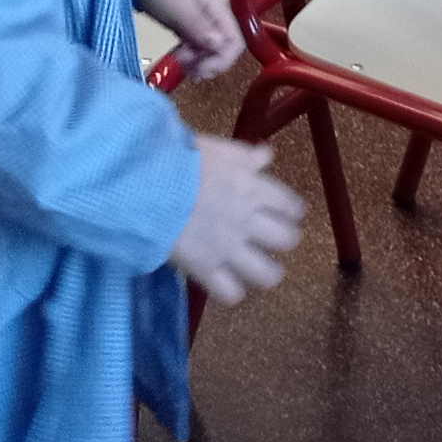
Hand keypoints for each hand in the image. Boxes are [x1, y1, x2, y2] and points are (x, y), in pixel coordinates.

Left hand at [135, 0, 242, 86]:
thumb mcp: (179, 7)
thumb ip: (199, 27)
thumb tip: (219, 45)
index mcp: (219, 7)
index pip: (235, 41)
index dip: (222, 60)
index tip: (202, 69)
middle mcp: (216, 15)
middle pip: (226, 49)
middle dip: (209, 63)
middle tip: (188, 69)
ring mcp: (205, 20)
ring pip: (213, 50)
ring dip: (199, 62)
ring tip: (180, 63)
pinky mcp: (193, 25)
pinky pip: (200, 47)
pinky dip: (192, 57)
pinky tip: (180, 59)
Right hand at [168, 136, 304, 305]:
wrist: (148, 184)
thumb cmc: (180, 160)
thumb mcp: (216, 148)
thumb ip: (244, 156)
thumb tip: (267, 156)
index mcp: (252, 189)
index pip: (289, 205)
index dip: (293, 211)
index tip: (290, 213)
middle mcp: (247, 221)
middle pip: (287, 240)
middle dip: (287, 240)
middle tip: (278, 241)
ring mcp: (229, 248)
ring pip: (267, 274)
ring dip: (269, 273)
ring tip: (264, 271)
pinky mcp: (206, 269)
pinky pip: (230, 293)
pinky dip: (232, 292)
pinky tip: (228, 285)